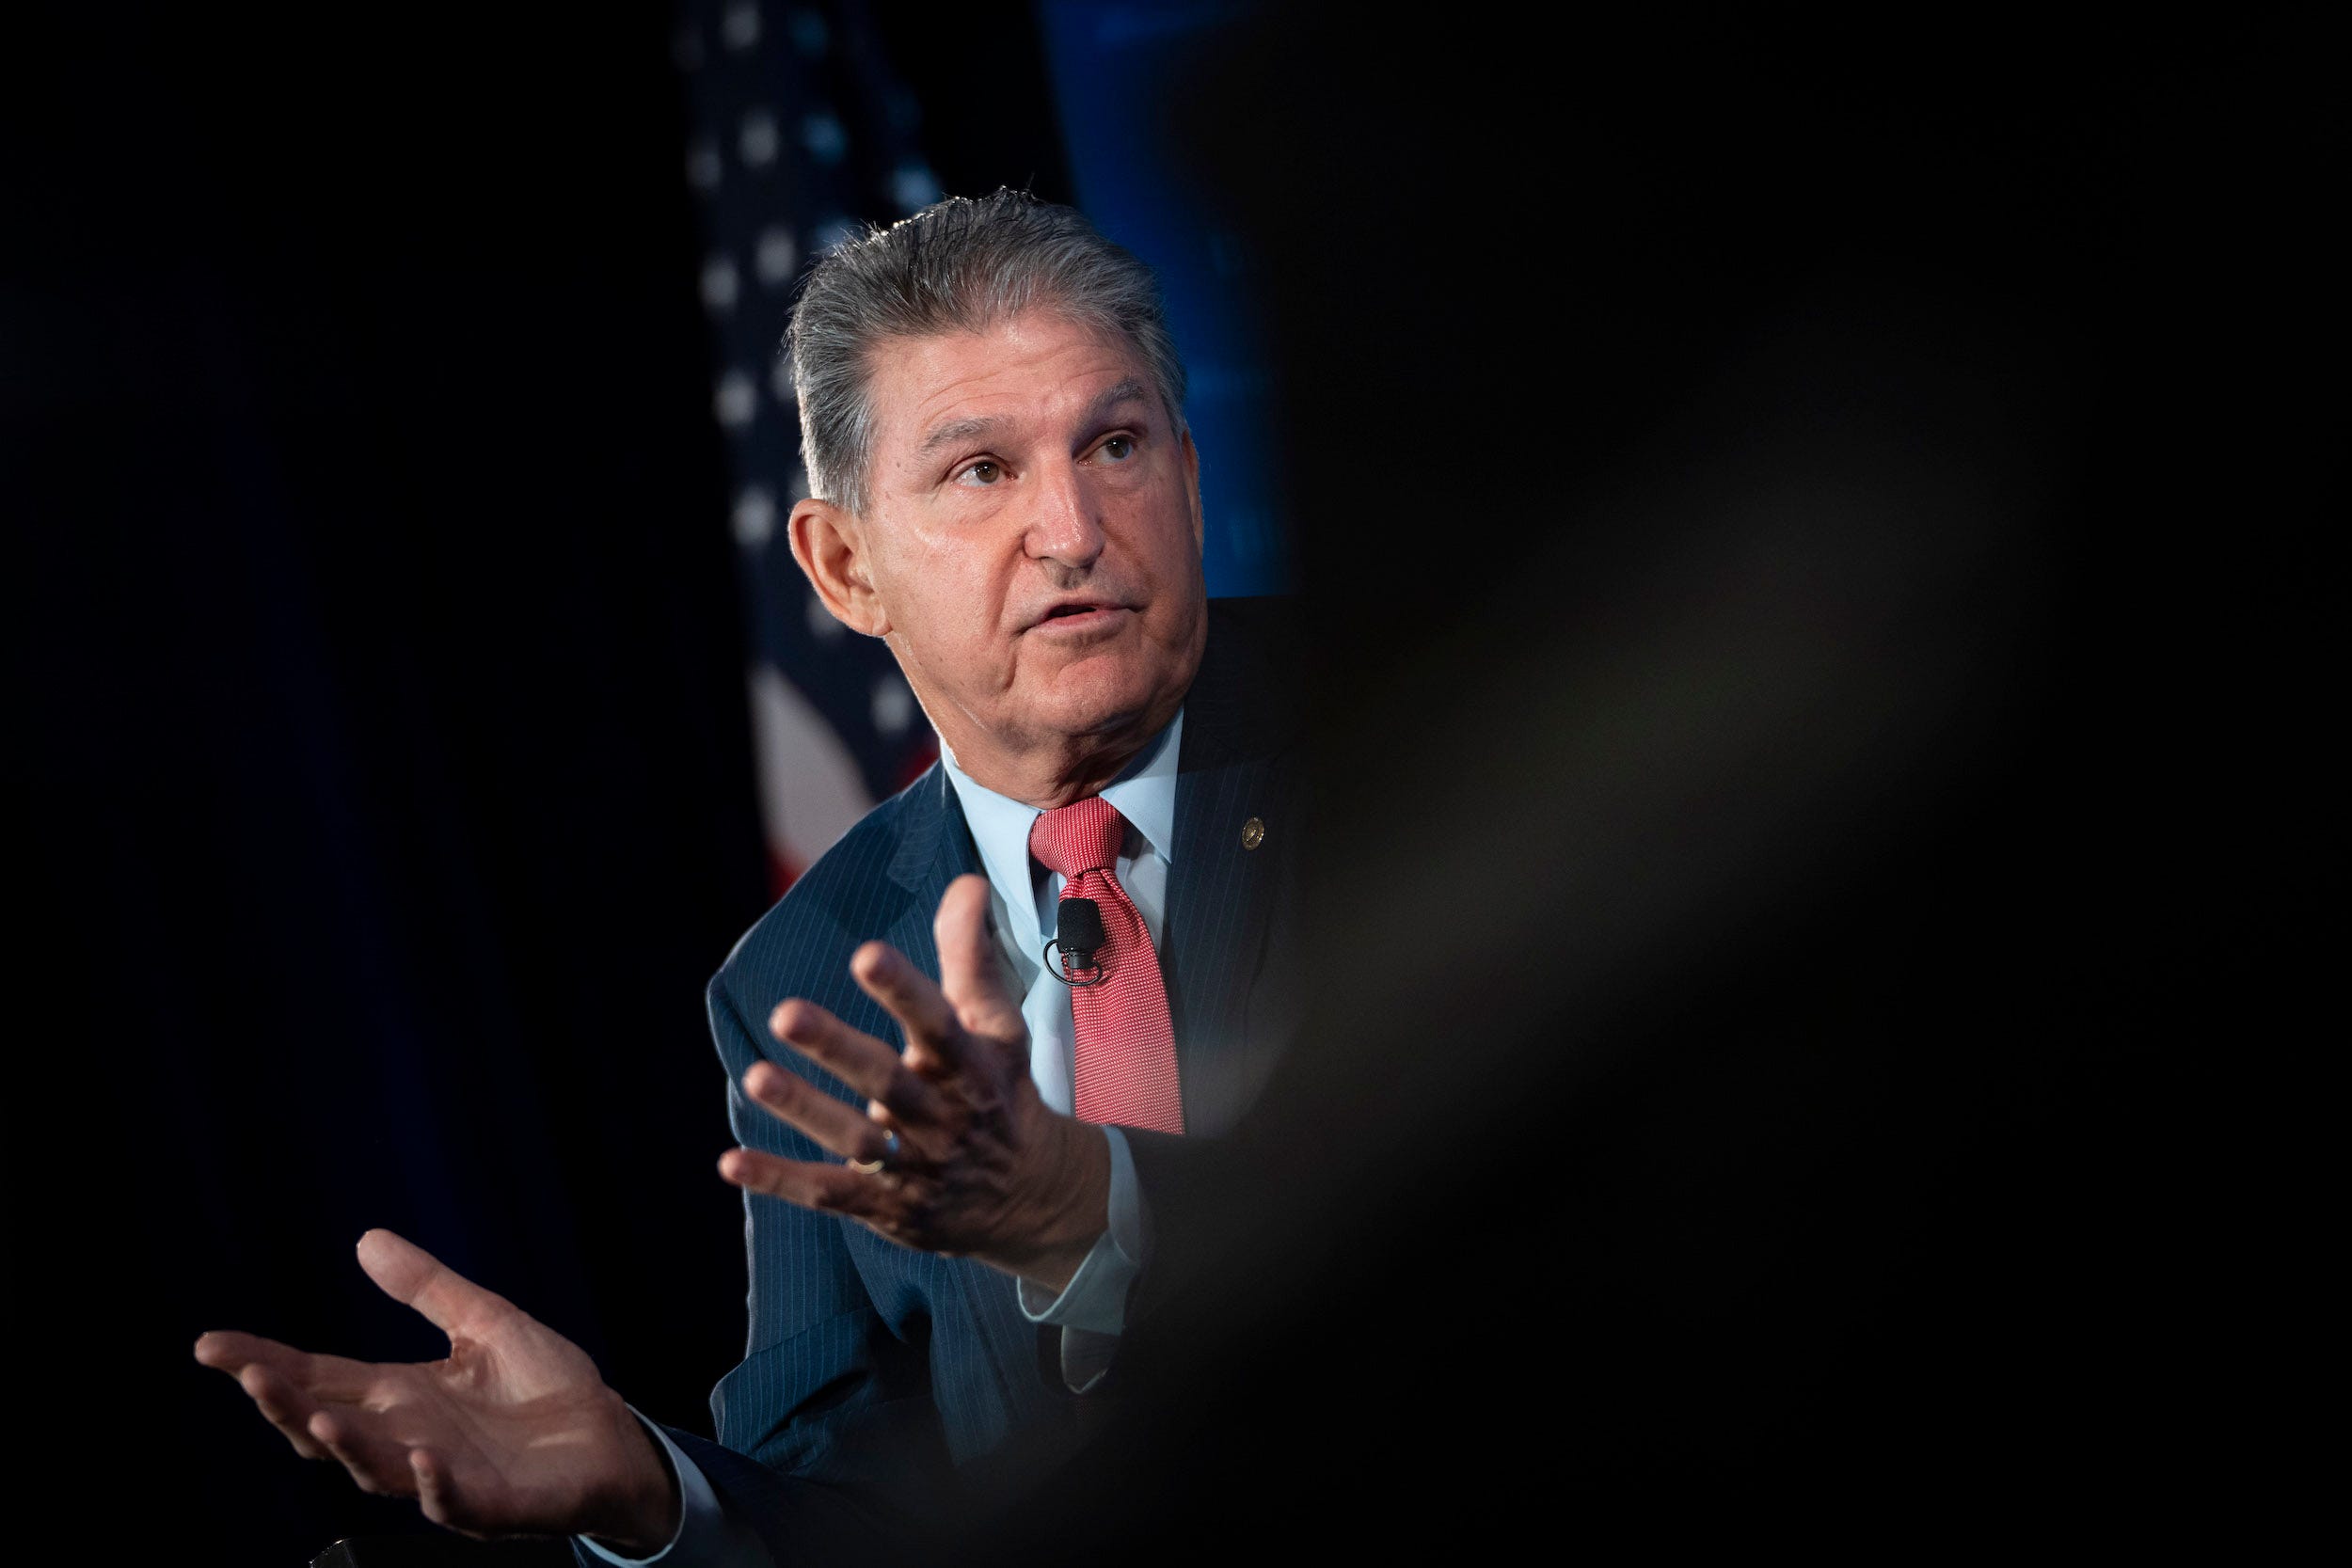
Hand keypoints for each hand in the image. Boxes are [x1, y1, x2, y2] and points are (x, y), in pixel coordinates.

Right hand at [194, 1229, 677, 1552]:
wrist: (611, 1438)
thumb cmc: (545, 1388)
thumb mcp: (485, 1322)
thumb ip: (427, 1288)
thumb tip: (366, 1239)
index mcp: (400, 1397)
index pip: (319, 1379)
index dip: (266, 1363)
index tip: (210, 1344)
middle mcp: (408, 1439)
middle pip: (327, 1427)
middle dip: (284, 1405)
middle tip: (246, 1374)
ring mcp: (444, 1477)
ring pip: (377, 1469)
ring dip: (346, 1446)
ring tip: (316, 1419)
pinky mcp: (492, 1505)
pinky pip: (453, 1501)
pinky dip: (435, 1486)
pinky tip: (424, 1461)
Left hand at [721, 873, 1111, 1292]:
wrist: (1031, 1198)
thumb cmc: (999, 1091)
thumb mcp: (997, 1027)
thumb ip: (971, 956)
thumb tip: (965, 883)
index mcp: (969, 1065)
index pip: (938, 1022)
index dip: (904, 990)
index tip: (866, 954)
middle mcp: (941, 1115)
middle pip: (887, 1080)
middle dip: (837, 1048)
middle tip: (785, 1013)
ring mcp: (914, 1166)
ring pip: (854, 1139)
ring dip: (805, 1110)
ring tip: (756, 1077)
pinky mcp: (886, 1206)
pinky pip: (828, 1193)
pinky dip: (780, 1180)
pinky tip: (729, 1161)